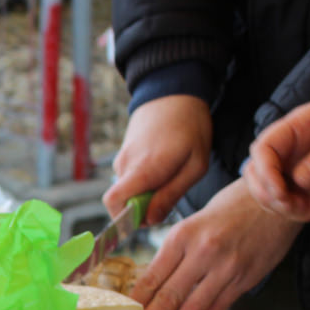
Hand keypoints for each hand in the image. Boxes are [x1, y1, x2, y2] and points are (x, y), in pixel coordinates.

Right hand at [104, 95, 212, 225]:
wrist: (174, 90)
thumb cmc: (191, 127)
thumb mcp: (195, 165)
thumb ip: (171, 195)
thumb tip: (150, 219)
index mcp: (143, 168)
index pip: (113, 202)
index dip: (125, 218)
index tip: (147, 219)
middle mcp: (125, 164)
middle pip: (122, 200)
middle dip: (141, 207)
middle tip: (169, 196)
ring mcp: (122, 157)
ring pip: (128, 188)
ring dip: (145, 191)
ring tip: (170, 174)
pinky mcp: (124, 152)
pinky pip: (129, 176)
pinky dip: (143, 179)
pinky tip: (163, 164)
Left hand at [128, 179, 300, 309]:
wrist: (277, 200)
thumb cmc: (233, 207)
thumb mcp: (194, 221)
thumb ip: (176, 252)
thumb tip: (154, 283)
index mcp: (183, 236)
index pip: (151, 278)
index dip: (136, 304)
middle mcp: (202, 252)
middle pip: (168, 298)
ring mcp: (225, 268)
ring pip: (192, 309)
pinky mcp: (244, 280)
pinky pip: (216, 309)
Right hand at [244, 96, 309, 220]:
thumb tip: (301, 179)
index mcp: (297, 127)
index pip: (263, 148)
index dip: (264, 171)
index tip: (280, 190)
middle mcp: (292, 150)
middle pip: (257, 174)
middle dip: (268, 194)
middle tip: (292, 203)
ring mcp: (299, 170)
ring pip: (270, 194)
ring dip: (285, 208)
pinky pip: (292, 206)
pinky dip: (301, 213)